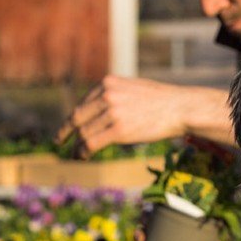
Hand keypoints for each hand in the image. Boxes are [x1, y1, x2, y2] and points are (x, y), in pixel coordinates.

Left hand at [57, 76, 226, 154]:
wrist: (181, 108)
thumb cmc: (162, 100)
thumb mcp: (134, 88)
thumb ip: (115, 95)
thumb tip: (101, 109)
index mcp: (108, 83)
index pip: (84, 103)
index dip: (74, 118)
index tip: (68, 127)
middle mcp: (107, 95)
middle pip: (79, 117)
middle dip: (66, 131)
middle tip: (59, 141)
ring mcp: (113, 112)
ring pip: (84, 132)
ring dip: (76, 146)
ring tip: (74, 155)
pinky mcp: (119, 130)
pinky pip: (92, 143)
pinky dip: (83, 152)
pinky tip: (81, 157)